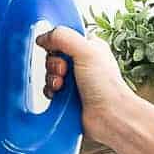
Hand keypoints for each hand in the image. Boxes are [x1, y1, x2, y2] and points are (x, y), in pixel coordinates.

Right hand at [36, 26, 134, 142]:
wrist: (110, 117)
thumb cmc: (107, 87)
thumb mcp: (86, 51)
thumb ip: (63, 37)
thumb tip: (43, 37)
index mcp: (90, 47)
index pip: (65, 36)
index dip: (57, 42)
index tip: (56, 49)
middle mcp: (82, 63)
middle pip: (54, 55)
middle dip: (54, 64)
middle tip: (64, 71)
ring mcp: (75, 81)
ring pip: (50, 73)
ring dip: (51, 79)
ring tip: (62, 86)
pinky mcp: (68, 97)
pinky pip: (50, 90)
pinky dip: (50, 92)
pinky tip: (58, 95)